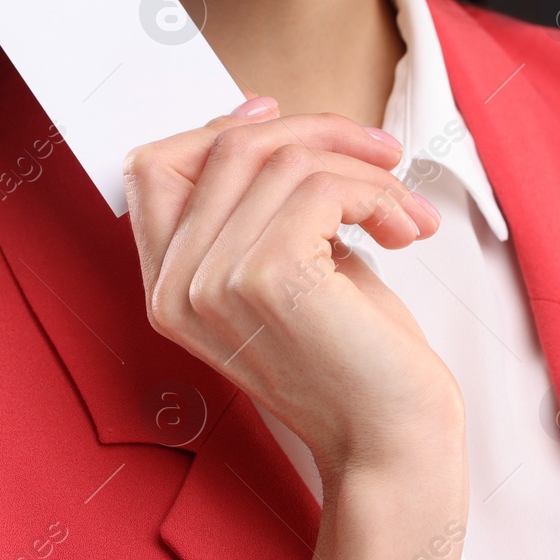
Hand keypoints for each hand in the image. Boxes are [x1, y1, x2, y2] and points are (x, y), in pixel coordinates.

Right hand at [122, 93, 469, 559]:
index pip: (155, 168)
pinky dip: (377, 195)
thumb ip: (263, 210)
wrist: (391, 444)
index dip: (218, 128)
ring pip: (282, 162)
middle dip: (317, 134)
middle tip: (382, 156)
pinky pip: (321, 188)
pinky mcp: (267, 278)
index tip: (280, 115)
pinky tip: (404, 230)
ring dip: (364, 171)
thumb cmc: (355, 364)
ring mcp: (214, 283)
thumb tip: (265, 122)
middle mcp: (176, 287)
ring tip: (404, 212)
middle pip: (228, 148)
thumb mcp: (293, 270)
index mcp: (169, 288)